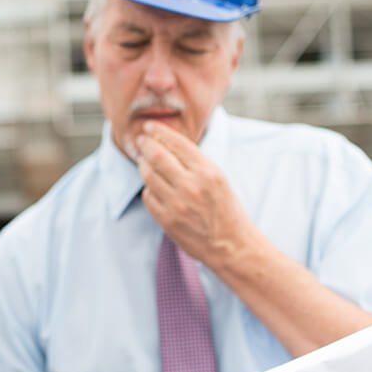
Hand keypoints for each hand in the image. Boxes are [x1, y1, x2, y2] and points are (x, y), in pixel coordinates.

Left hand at [135, 121, 255, 268]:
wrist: (230, 244)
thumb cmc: (225, 208)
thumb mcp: (218, 178)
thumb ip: (194, 161)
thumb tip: (166, 141)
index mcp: (207, 171)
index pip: (176, 142)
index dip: (158, 131)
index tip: (149, 126)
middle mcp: (191, 186)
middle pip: (156, 155)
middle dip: (145, 144)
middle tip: (141, 140)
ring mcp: (177, 204)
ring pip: (148, 175)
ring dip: (143, 164)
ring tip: (144, 161)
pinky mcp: (166, 220)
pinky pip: (148, 196)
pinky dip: (148, 188)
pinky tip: (154, 186)